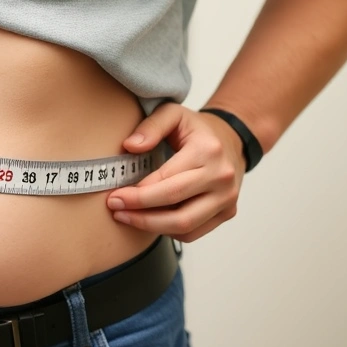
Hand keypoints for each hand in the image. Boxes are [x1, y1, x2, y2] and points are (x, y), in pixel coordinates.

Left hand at [106, 103, 244, 242]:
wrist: (231, 140)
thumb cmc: (197, 130)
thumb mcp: (173, 113)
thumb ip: (151, 126)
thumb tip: (131, 146)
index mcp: (208, 151)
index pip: (167, 182)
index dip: (137, 195)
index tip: (114, 196)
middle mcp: (222, 177)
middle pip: (176, 209)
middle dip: (140, 214)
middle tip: (116, 209)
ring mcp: (227, 198)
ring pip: (184, 227)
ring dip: (151, 226)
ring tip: (127, 217)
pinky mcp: (227, 212)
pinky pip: (193, 233)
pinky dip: (167, 231)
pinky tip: (150, 220)